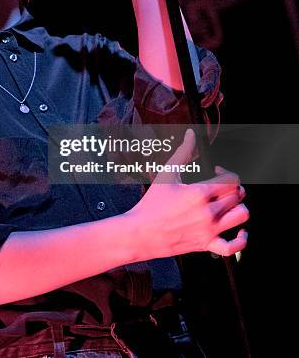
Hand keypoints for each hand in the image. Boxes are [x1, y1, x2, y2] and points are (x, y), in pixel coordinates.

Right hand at [128, 129, 248, 258]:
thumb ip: (182, 152)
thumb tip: (191, 135)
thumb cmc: (151, 204)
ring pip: (242, 215)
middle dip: (231, 187)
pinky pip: (234, 246)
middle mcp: (208, 212)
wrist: (141, 232)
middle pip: (238, 195)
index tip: (216, 172)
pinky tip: (238, 230)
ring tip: (228, 204)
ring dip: (239, 207)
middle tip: (219, 187)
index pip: (231, 179)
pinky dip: (241, 239)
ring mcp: (209, 230)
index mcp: (199, 193)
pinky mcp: (207, 244)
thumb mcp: (166, 174)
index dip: (226, 172)